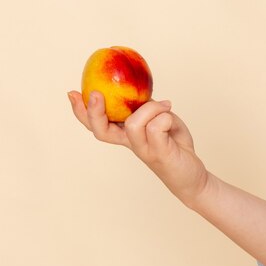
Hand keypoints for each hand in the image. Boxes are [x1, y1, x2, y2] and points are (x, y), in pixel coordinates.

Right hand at [67, 90, 209, 205]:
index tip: (73, 93)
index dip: (82, 111)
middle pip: (101, 130)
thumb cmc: (175, 144)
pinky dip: (166, 115)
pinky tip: (173, 118)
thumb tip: (139, 91)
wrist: (192, 174)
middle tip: (96, 94)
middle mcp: (131, 143)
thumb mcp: (160, 118)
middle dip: (94, 111)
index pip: (97, 125)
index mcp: (126, 135)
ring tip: (166, 106)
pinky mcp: (159, 153)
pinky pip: (157, 125)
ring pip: (134, 123)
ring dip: (151, 108)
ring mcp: (143, 149)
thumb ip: (147, 107)